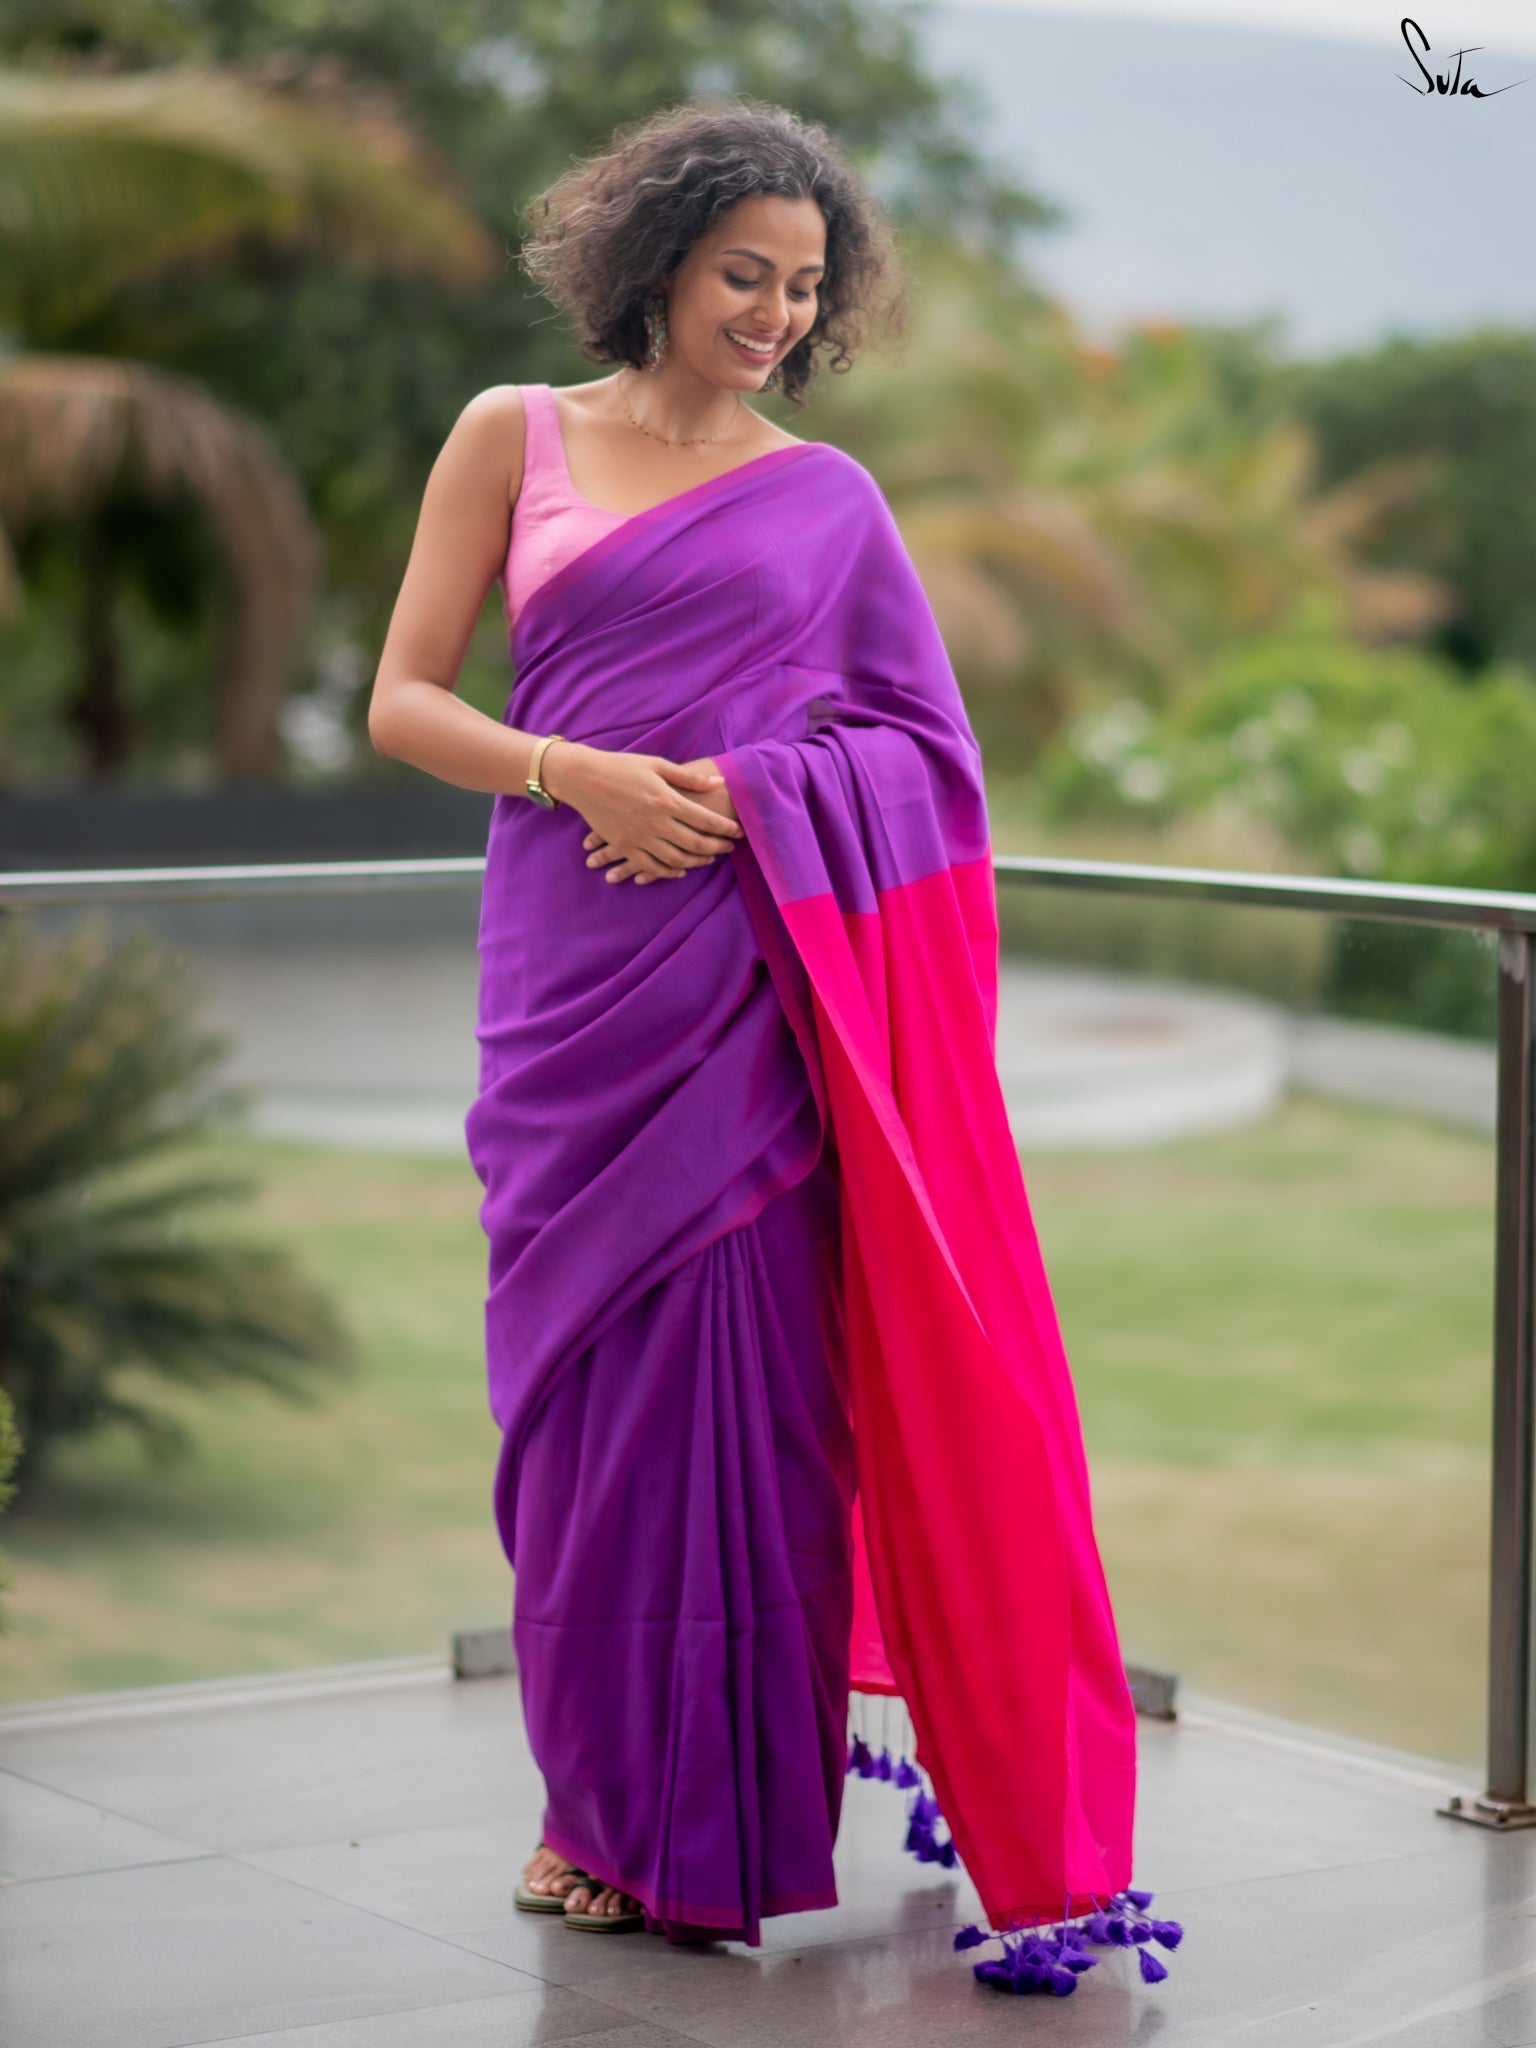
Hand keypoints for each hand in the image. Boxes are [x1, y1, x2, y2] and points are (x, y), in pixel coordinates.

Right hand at [543, 743, 742, 884]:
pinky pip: (651, 866)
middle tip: (730, 847)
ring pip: (676, 859)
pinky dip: (668, 871)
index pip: (705, 820)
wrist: (583, 778)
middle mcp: (655, 822)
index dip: (725, 828)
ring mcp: (638, 837)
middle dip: (717, 847)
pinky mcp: (624, 846)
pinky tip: (681, 869)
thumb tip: (719, 782)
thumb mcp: (657, 765)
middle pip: (695, 843)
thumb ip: (689, 778)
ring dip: (697, 861)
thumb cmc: (622, 767)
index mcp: (666, 800)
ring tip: (710, 858)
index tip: (738, 831)